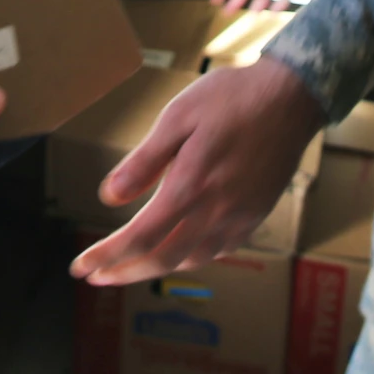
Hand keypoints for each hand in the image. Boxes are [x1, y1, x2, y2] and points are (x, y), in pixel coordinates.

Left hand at [69, 59, 323, 287]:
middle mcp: (215, 211)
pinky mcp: (256, 214)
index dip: (107, 257)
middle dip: (123, 272)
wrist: (292, 96)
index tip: (80, 267)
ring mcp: (239, 217)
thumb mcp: (179, 116)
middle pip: (162, 259)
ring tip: (128, 269)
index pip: (140, 237)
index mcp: (191, 186)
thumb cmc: (233, 97)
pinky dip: (190, 258)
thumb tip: (109, 197)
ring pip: (190, 260)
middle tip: (96, 277)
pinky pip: (218, 250)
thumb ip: (145, 161)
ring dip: (154, 270)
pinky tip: (178, 251)